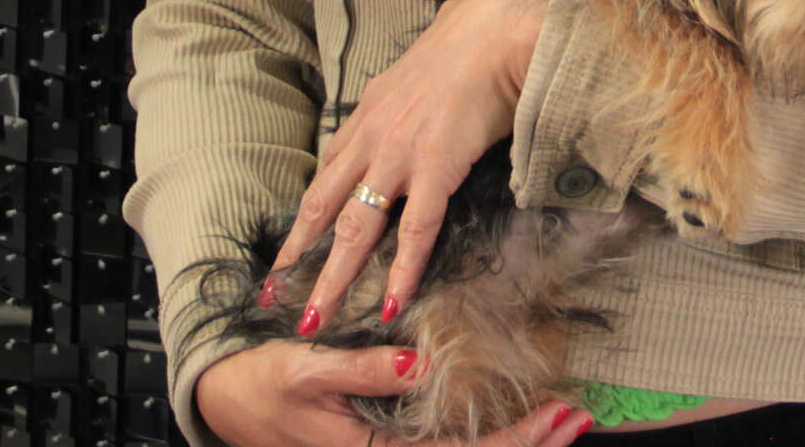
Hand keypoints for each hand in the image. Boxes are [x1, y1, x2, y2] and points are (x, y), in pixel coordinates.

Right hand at [194, 339, 593, 446]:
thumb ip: (360, 369)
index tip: (556, 415)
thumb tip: (416, 365)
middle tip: (578, 418)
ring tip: (561, 420)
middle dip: (529, 444)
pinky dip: (485, 434)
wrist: (225, 401)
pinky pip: (443, 446)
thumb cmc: (263, 384)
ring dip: (514, 442)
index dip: (513, 440)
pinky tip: (512, 418)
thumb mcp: (307, 368)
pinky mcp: (385, 440)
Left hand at [273, 0, 551, 336]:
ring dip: (335, 277)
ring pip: (356, 228)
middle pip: (324, 208)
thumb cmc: (470, 39)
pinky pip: (415, 230)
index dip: (306, 215)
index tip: (290, 246)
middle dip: (299, 255)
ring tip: (318, 317)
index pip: (327, 174)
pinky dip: (402, 270)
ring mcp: (399, 156)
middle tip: (278, 293)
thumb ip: (410, 91)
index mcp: (368, 113)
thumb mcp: (420, 67)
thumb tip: (419, 93)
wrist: (495, 32)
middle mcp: (372, 138)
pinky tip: (393, 301)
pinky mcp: (434, 168)